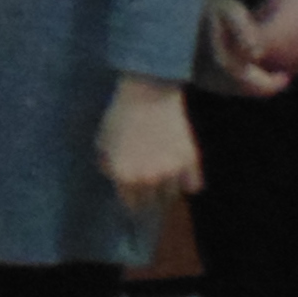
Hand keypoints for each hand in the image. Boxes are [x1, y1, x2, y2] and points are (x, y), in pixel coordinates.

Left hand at [99, 75, 200, 210]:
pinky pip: (194, 186)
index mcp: (123, 176)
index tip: (137, 196)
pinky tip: (185, 174)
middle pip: (153, 204)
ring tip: (167, 178)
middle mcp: (146, 179)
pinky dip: (190, 182)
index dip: (134, 199)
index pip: (131, 205)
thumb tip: (113, 177)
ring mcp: (170, 172)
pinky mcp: (191, 162)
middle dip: (151, 196)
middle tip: (152, 186)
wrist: (149, 91)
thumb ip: (107, 164)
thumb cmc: (121, 113)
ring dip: (170, 189)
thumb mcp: (103, 140)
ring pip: (173, 196)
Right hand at [196, 0, 283, 97]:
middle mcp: (205, 75)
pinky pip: (219, 85)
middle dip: (263, 85)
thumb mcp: (230, 10)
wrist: (174, 7)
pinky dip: (235, 81)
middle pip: (242, 90)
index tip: (288, 76)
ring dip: (249, 84)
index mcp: (219, 62)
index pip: (254, 84)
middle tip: (281, 75)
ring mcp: (197, 77)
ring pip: (230, 89)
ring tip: (266, 70)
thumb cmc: (209, 5)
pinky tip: (246, 67)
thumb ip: (245, 31)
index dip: (273, 83)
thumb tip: (257, 55)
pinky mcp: (192, 76)